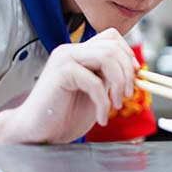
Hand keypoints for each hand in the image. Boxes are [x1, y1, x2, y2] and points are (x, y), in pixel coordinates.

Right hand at [0, 28, 139, 143]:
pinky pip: (94, 81)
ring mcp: (64, 59)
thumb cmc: (63, 116)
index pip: (111, 37)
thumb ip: (109, 77)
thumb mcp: (96, 92)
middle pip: (113, 46)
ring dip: (119, 83)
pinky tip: (101, 118)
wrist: (37, 134)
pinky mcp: (60, 73)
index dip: (128, 54)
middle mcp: (71, 51)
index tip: (135, 75)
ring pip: (107, 57)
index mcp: (79, 53)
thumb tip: (134, 70)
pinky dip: (103, 102)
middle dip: (128, 72)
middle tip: (127, 95)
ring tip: (115, 105)